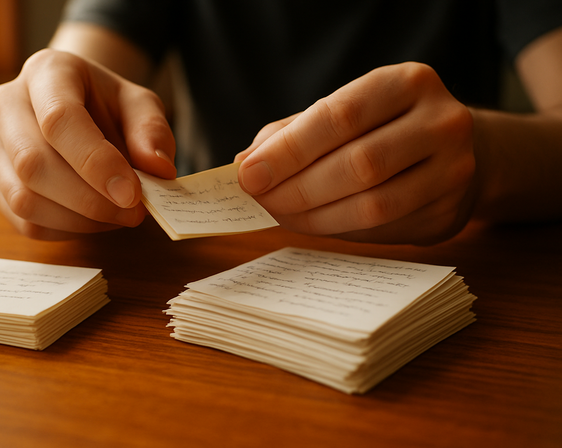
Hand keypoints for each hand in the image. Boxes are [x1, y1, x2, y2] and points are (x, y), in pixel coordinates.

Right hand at [0, 49, 175, 239]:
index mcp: (46, 72)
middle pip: (33, 164)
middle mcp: (8, 105)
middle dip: (90, 200)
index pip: (59, 120)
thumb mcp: (141, 106)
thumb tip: (158, 169)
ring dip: (80, 220)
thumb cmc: (110, 106)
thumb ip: (152, 132)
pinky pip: (24, 222)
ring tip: (119, 215)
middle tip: (134, 212)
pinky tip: (96, 220)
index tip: (132, 193)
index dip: (96, 163)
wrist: (84, 109)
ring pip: (24, 199)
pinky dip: (67, 230)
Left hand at [236, 62, 476, 244]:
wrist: (453, 152)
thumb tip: (244, 163)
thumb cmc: (383, 128)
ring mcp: (454, 170)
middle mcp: (441, 122)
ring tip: (281, 215)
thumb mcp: (343, 114)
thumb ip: (293, 133)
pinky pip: (384, 230)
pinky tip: (314, 223)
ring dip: (315, 216)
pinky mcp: (449, 211)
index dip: (290, 150)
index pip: (341, 116)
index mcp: (407, 83)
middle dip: (298, 188)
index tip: (249, 174)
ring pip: (374, 204)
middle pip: (360, 163)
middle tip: (261, 200)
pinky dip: (339, 229)